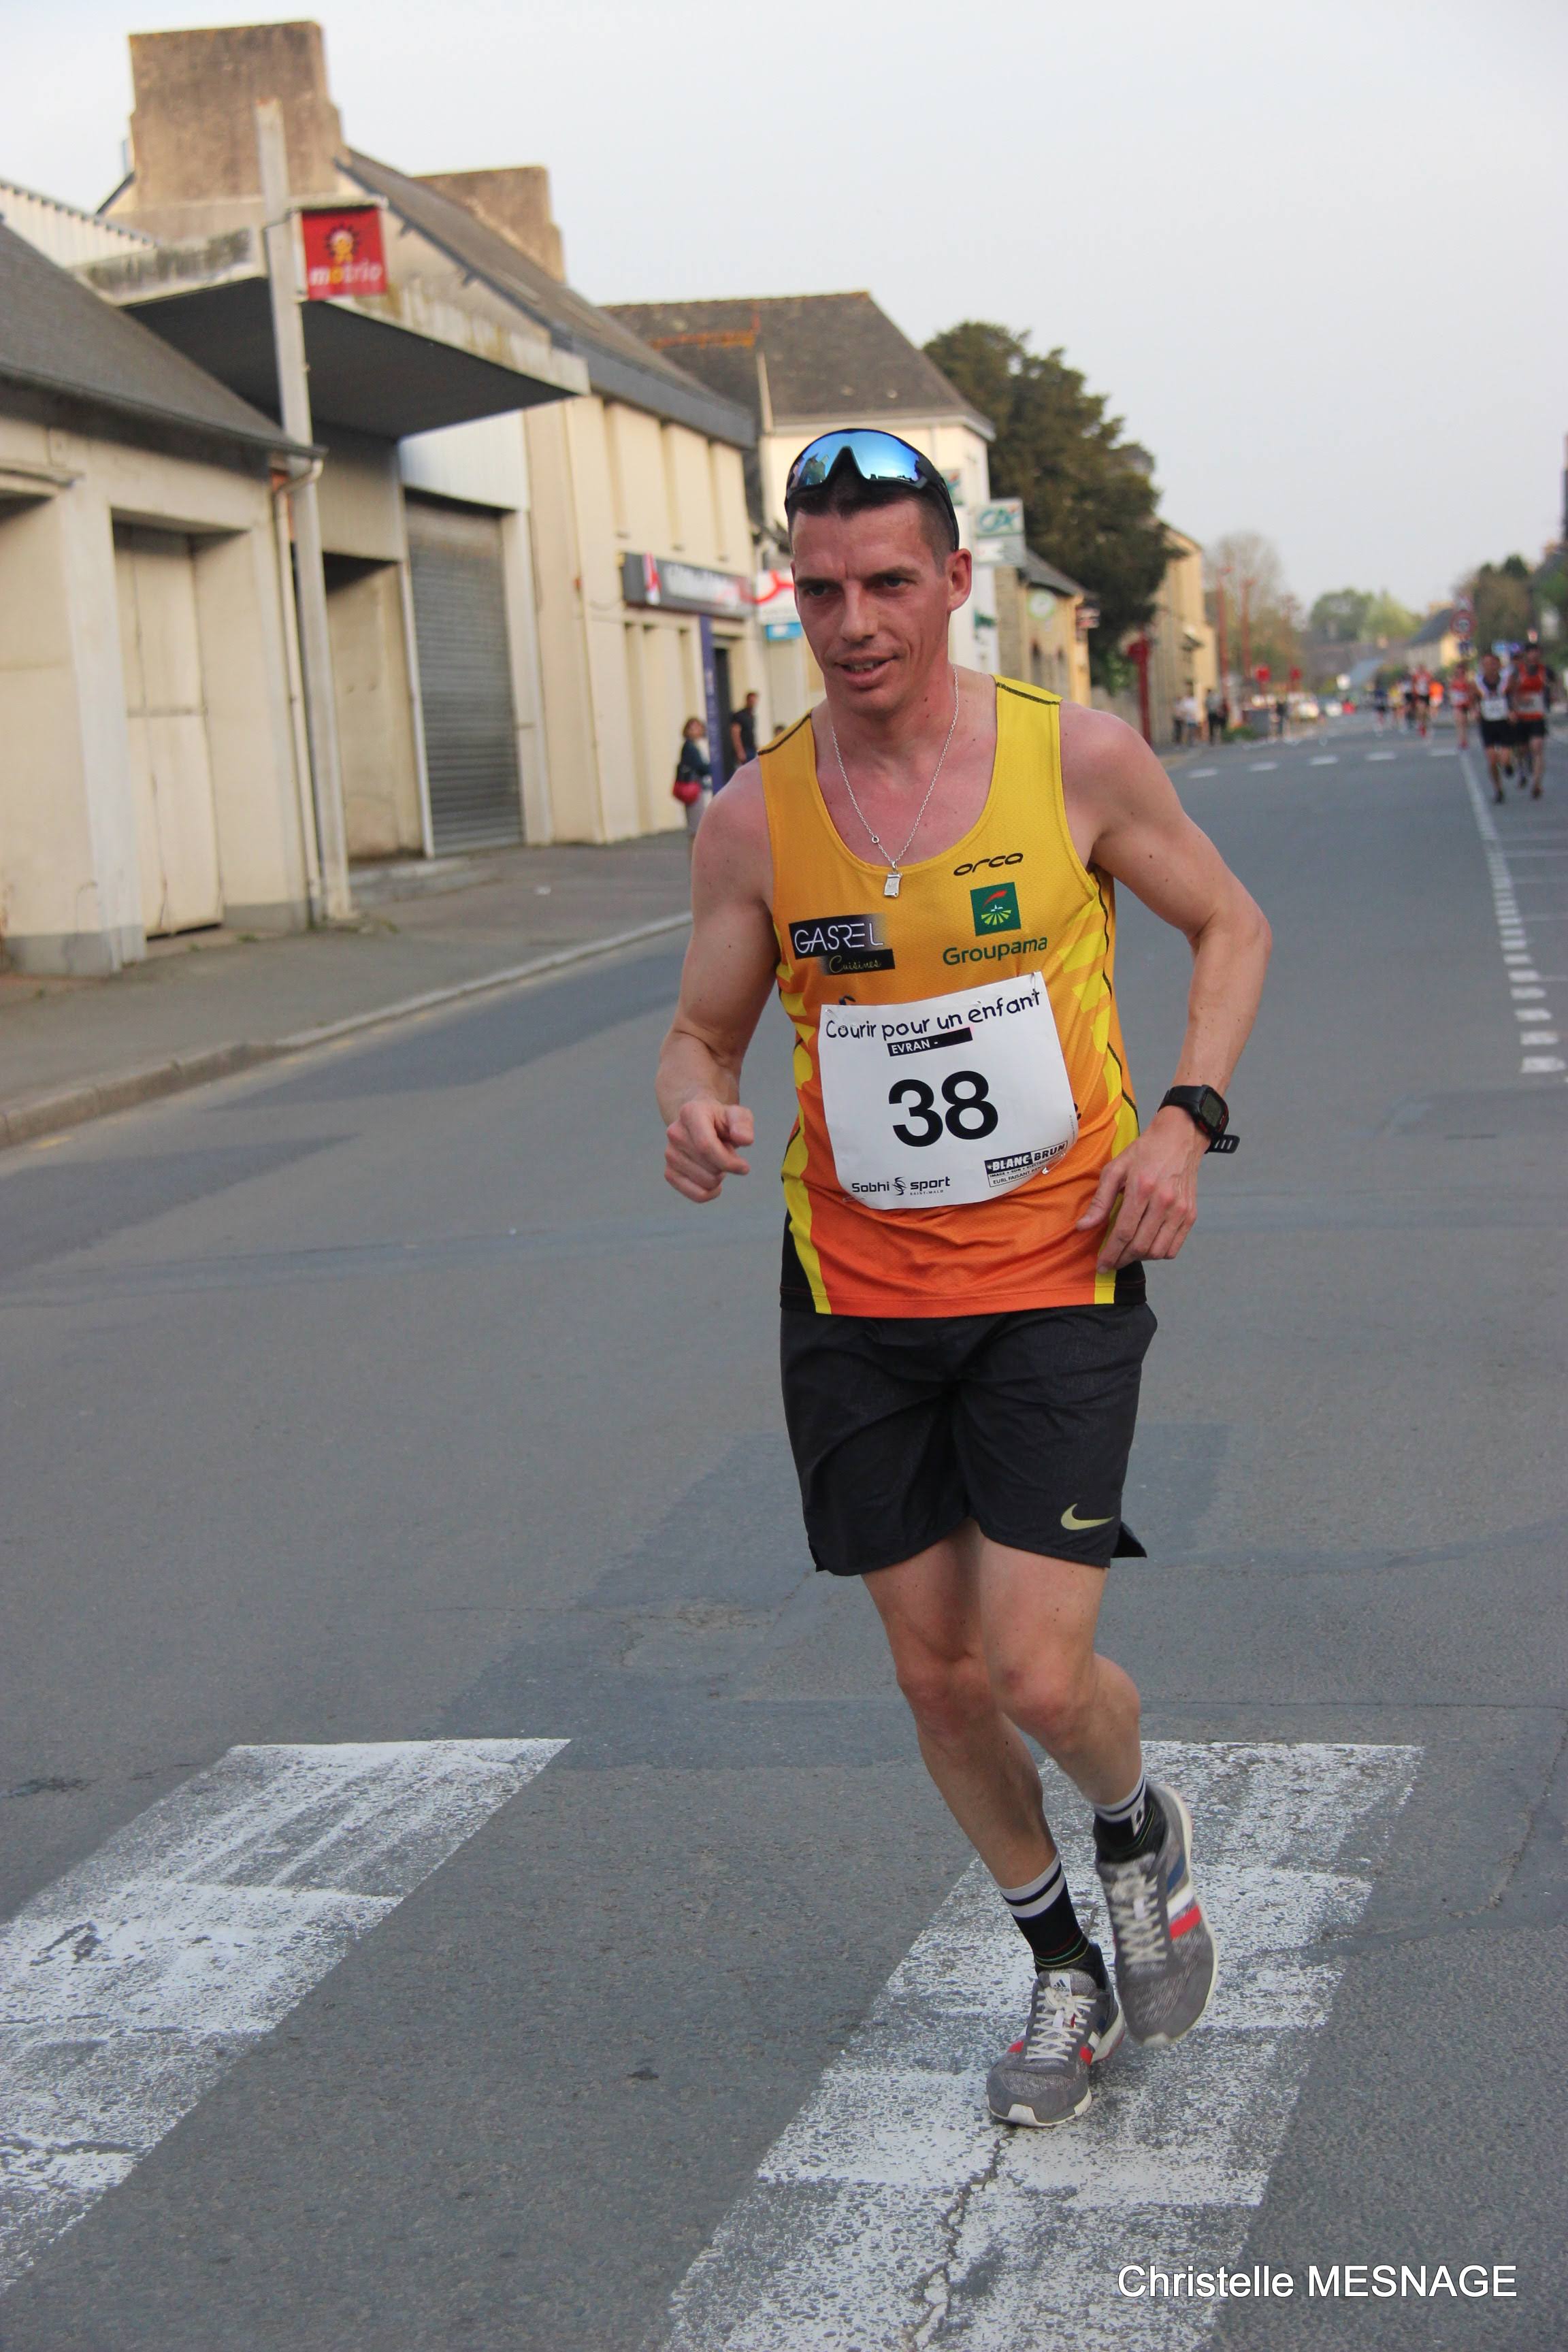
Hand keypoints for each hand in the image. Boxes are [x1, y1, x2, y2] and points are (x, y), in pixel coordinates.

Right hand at [664, 1098, 754, 1203]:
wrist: (702, 1125)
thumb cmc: (722, 1120)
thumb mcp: (738, 1115)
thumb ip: (743, 1124)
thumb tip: (745, 1139)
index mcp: (690, 1113)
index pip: (706, 1146)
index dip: (728, 1162)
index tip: (744, 1167)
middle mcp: (675, 1133)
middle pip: (710, 1167)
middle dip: (727, 1167)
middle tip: (726, 1153)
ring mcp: (670, 1154)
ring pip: (706, 1183)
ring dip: (719, 1177)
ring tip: (716, 1161)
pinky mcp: (669, 1173)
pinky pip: (697, 1195)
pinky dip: (711, 1192)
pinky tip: (715, 1181)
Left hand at [1075, 1106, 1206, 1269]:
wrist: (1180, 1139)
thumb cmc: (1145, 1152)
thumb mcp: (1115, 1169)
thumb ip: (1100, 1201)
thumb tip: (1083, 1227)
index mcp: (1142, 1188)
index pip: (1124, 1232)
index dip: (1110, 1253)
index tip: (1101, 1265)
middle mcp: (1164, 1201)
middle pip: (1141, 1246)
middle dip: (1122, 1259)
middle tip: (1111, 1262)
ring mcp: (1180, 1209)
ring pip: (1158, 1251)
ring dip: (1140, 1258)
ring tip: (1128, 1252)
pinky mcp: (1191, 1214)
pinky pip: (1174, 1247)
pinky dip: (1158, 1253)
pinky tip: (1147, 1246)